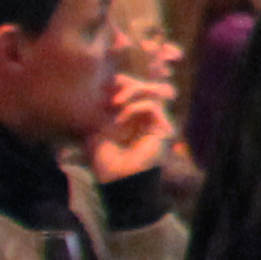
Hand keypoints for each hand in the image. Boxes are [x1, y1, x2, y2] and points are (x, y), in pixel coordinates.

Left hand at [88, 69, 177, 185]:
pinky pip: (152, 106)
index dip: (121, 82)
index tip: (101, 85)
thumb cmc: (103, 156)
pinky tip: (119, 119)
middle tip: (112, 87)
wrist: (115, 178)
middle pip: (146, 86)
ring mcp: (156, 122)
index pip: (134, 88)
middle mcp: (146, 117)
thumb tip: (106, 81)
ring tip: (116, 101)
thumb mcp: (98, 125)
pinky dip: (134, 107)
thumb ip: (105, 105)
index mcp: (132, 115)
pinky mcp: (162, 129)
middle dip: (128, 82)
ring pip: (153, 92)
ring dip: (133, 91)